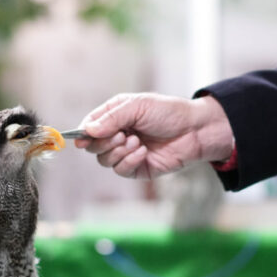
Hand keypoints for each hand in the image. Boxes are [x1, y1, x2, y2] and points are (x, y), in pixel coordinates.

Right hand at [76, 92, 234, 178]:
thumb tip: (87, 131)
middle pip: (92, 146)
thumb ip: (111, 118)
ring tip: (137, 141)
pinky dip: (129, 161)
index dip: (83, 133)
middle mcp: (117, 134)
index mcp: (115, 116)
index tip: (82, 138)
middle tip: (122, 135)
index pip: (89, 126)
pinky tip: (143, 151)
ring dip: (118, 151)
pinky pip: (120, 170)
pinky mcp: (137, 168)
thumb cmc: (168, 112)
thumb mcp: (137, 106)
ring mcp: (126, 152)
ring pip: (104, 160)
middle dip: (103, 142)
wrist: (195, 130)